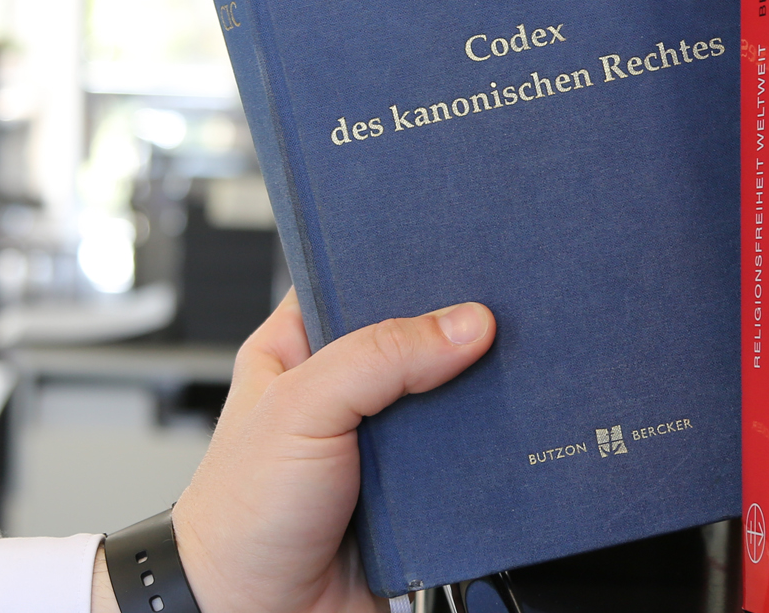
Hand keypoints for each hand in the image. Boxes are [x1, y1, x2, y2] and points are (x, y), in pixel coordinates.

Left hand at [92, 290, 494, 612]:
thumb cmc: (240, 513)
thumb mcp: (300, 409)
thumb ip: (376, 359)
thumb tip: (463, 323)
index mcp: (297, 350)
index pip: (358, 284)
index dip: (406, 269)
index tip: (463, 254)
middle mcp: (340, 392)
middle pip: (416, 343)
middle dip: (459, 335)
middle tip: (511, 313)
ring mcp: (380, 444)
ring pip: (450, 402)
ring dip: (482, 396)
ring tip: (527, 368)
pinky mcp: (415, 495)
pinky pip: (468, 463)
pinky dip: (492, 454)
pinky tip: (519, 433)